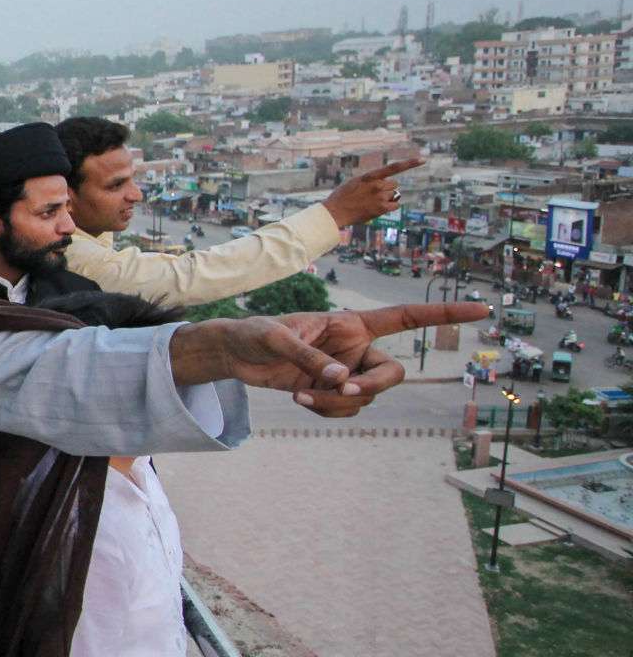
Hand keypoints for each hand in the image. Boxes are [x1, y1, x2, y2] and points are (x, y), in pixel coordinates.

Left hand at [171, 302, 487, 416]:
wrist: (236, 354)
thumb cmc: (254, 333)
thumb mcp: (277, 338)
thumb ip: (310, 356)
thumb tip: (342, 380)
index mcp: (352, 322)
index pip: (407, 318)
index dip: (445, 313)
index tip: (483, 309)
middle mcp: (357, 347)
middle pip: (392, 375)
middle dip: (370, 388)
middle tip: (340, 391)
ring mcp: (347, 371)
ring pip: (365, 399)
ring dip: (336, 403)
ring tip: (301, 394)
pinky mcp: (331, 391)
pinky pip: (346, 410)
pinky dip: (326, 410)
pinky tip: (300, 398)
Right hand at [322, 158, 423, 227]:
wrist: (335, 211)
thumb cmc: (342, 196)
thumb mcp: (354, 182)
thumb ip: (370, 180)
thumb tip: (387, 185)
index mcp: (370, 176)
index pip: (393, 168)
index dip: (409, 163)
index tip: (423, 160)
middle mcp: (377, 185)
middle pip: (394, 184)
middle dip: (387, 188)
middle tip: (373, 195)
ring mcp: (380, 197)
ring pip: (393, 195)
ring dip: (387, 198)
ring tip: (371, 202)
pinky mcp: (381, 208)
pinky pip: (395, 205)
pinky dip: (390, 207)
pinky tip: (378, 208)